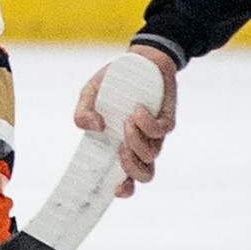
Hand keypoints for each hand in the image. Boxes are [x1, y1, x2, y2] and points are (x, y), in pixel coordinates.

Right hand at [75, 44, 178, 198]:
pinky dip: (147, 123)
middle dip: (131, 167)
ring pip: (152, 155)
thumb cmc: (114, 81)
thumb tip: (94, 127)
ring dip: (137, 142)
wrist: (141, 60)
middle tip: (120, 148)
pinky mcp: (167, 120)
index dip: (124, 189)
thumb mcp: (90, 93)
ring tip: (127, 120)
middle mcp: (140, 145)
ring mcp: (155, 134)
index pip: (125, 178)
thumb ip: (83, 112)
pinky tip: (138, 108)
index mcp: (119, 145)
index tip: (115, 189)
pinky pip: (161, 131)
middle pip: (144, 174)